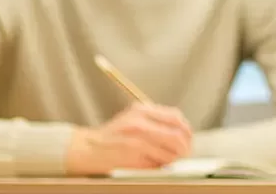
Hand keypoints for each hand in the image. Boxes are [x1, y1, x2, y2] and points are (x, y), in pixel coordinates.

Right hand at [65, 103, 192, 175]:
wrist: (87, 148)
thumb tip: (182, 132)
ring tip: (172, 160)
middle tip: (185, 153)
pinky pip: (158, 161)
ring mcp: (137, 138)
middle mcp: (140, 122)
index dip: (186, 130)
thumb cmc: (112, 136)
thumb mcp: (133, 119)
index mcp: (142, 110)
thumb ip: (155, 121)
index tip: (188, 138)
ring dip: (175, 158)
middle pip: (177, 134)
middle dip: (185, 146)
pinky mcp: (133, 154)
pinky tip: (158, 164)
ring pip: (171, 150)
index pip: (176, 118)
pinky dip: (163, 164)